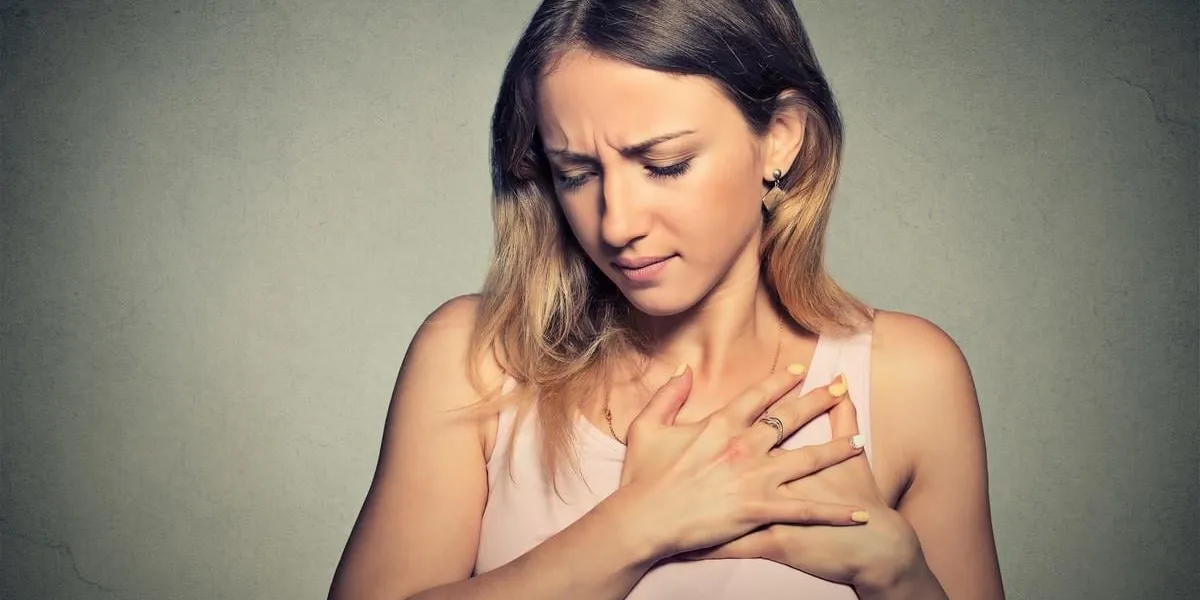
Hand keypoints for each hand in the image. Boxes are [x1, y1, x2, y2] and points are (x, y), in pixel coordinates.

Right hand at [613, 366, 869, 561]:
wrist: (644, 520)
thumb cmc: (642, 477)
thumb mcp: (646, 426)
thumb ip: (667, 394)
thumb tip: (684, 369)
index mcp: (719, 424)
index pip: (758, 395)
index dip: (782, 381)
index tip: (800, 371)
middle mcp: (743, 445)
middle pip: (791, 419)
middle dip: (820, 401)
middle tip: (842, 389)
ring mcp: (754, 476)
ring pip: (807, 459)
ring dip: (836, 450)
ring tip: (859, 442)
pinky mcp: (760, 508)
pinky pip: (806, 510)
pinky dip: (834, 513)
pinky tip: (858, 513)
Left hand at [681, 381, 933, 592]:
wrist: (872, 543)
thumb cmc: (861, 497)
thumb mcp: (855, 455)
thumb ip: (844, 413)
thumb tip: (841, 381)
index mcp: (778, 450)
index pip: (744, 418)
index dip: (707, 418)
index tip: (692, 403)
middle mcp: (762, 474)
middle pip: (713, 462)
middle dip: (687, 455)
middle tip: (664, 453)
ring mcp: (762, 508)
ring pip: (711, 505)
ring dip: (683, 507)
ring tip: (653, 506)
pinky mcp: (765, 540)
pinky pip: (725, 546)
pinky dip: (702, 548)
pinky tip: (677, 554)